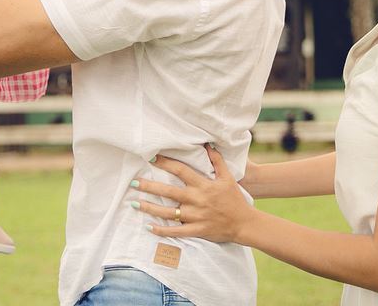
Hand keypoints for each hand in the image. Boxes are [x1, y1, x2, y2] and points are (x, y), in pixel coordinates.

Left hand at [133, 145, 256, 244]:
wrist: (244, 223)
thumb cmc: (235, 199)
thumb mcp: (228, 178)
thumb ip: (217, 161)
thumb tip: (208, 145)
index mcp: (203, 185)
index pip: (181, 171)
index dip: (166, 163)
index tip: (151, 158)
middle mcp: (197, 200)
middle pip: (169, 191)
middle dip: (150, 186)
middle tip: (133, 182)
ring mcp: (196, 216)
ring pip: (168, 212)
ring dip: (150, 208)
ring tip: (135, 203)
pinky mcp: (196, 230)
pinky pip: (176, 231)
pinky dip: (162, 230)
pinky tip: (149, 227)